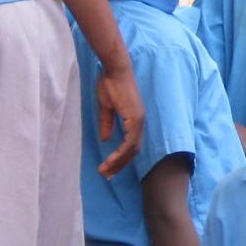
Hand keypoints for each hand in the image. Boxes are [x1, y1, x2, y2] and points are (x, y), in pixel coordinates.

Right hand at [93, 61, 144, 177]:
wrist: (114, 70)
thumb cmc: (109, 84)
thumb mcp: (106, 108)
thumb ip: (107, 123)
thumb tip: (106, 139)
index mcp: (134, 119)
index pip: (131, 144)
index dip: (121, 157)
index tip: (108, 167)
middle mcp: (140, 122)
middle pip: (133, 151)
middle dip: (120, 164)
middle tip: (106, 174)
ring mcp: (139, 120)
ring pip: (132, 149)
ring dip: (119, 162)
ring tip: (105, 171)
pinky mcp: (135, 118)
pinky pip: (130, 142)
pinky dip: (121, 153)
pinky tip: (111, 160)